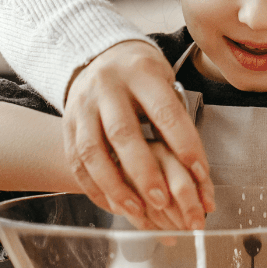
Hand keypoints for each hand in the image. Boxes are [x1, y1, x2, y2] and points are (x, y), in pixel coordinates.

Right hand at [62, 39, 213, 228]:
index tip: (199, 173)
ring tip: (136, 209)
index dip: (183, 144)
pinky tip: (113, 204)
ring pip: (92, 151)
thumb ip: (177, 122)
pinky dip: (94, 188)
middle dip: (144, 172)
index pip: (164, 111)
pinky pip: (76, 161)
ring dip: (115, 186)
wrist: (102, 57)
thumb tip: (198, 173)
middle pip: (123, 133)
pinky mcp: (67, 124)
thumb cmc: (143, 77)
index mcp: (141, 73)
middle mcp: (107, 86)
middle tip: (163, 200)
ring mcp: (82, 105)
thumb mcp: (165, 83)